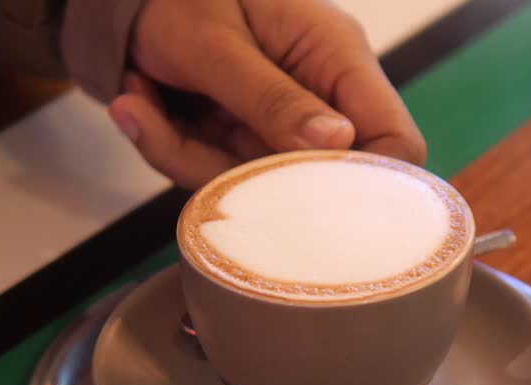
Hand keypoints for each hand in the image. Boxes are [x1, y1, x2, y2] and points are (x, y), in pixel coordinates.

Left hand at [106, 0, 426, 188]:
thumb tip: (339, 144)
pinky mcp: (242, 143)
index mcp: (337, 57)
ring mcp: (280, 126)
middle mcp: (319, 100)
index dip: (371, 182)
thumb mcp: (216, 43)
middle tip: (185, 135)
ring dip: (186, 155)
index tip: (313, 196)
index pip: (395, 140)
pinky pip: (216, 175)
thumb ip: (271, 97)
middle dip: (245, 175)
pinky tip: (135, 103)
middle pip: (318, 180)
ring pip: (257, 187)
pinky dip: (168, 148)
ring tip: (136, 101)